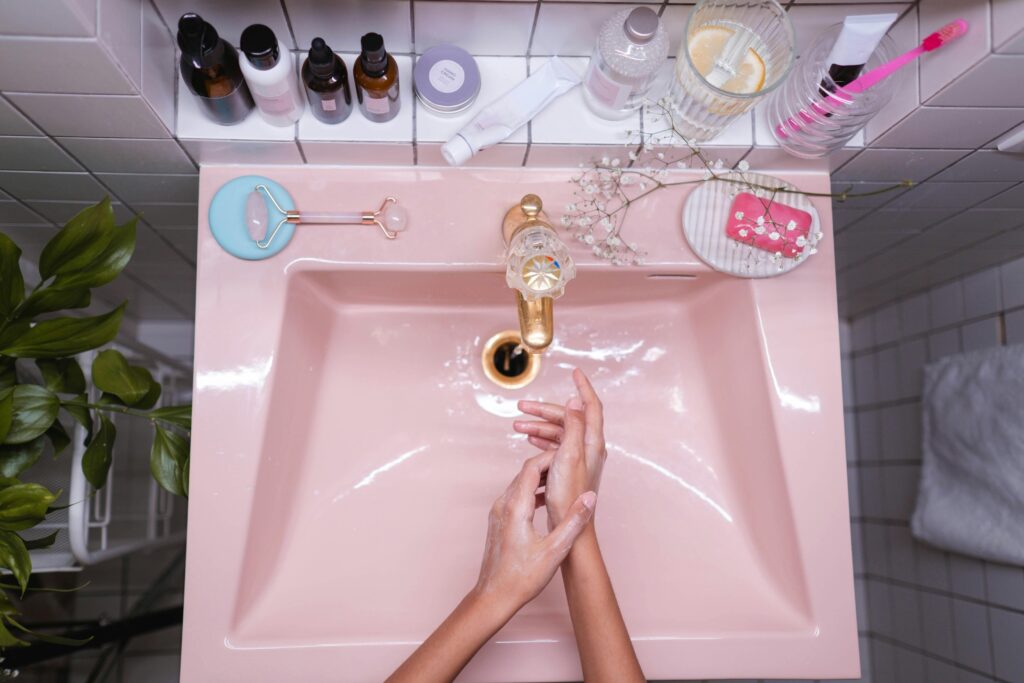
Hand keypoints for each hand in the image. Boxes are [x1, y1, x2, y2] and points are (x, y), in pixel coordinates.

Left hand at [473, 451, 595, 614]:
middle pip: (525, 472)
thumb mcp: (555, 550)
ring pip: (519, 484)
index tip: (570, 455)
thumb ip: (574, 521)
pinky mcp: (499, 521)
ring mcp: (498, 512)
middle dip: (547, 465)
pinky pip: (516, 496)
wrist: (494, 596)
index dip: (551, 457)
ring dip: (540, 479)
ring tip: (562, 480)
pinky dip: (532, 492)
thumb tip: (590, 497)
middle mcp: (503, 505)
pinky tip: (546, 502)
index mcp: (515, 507)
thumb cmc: (522, 578)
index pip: (532, 467)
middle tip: (570, 464)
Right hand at [514, 369, 606, 526]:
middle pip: (569, 419)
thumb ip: (574, 426)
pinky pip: (556, 447)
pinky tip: (530, 442)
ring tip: (517, 427)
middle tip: (522, 407)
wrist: (569, 526)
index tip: (575, 371)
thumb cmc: (569, 495)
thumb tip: (575, 399)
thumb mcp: (569, 455)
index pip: (591, 406)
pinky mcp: (569, 471)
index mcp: (592, 443)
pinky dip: (542, 441)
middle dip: (545, 410)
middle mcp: (589, 449)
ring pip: (559, 434)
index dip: (583, 387)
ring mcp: (580, 460)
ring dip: (539, 427)